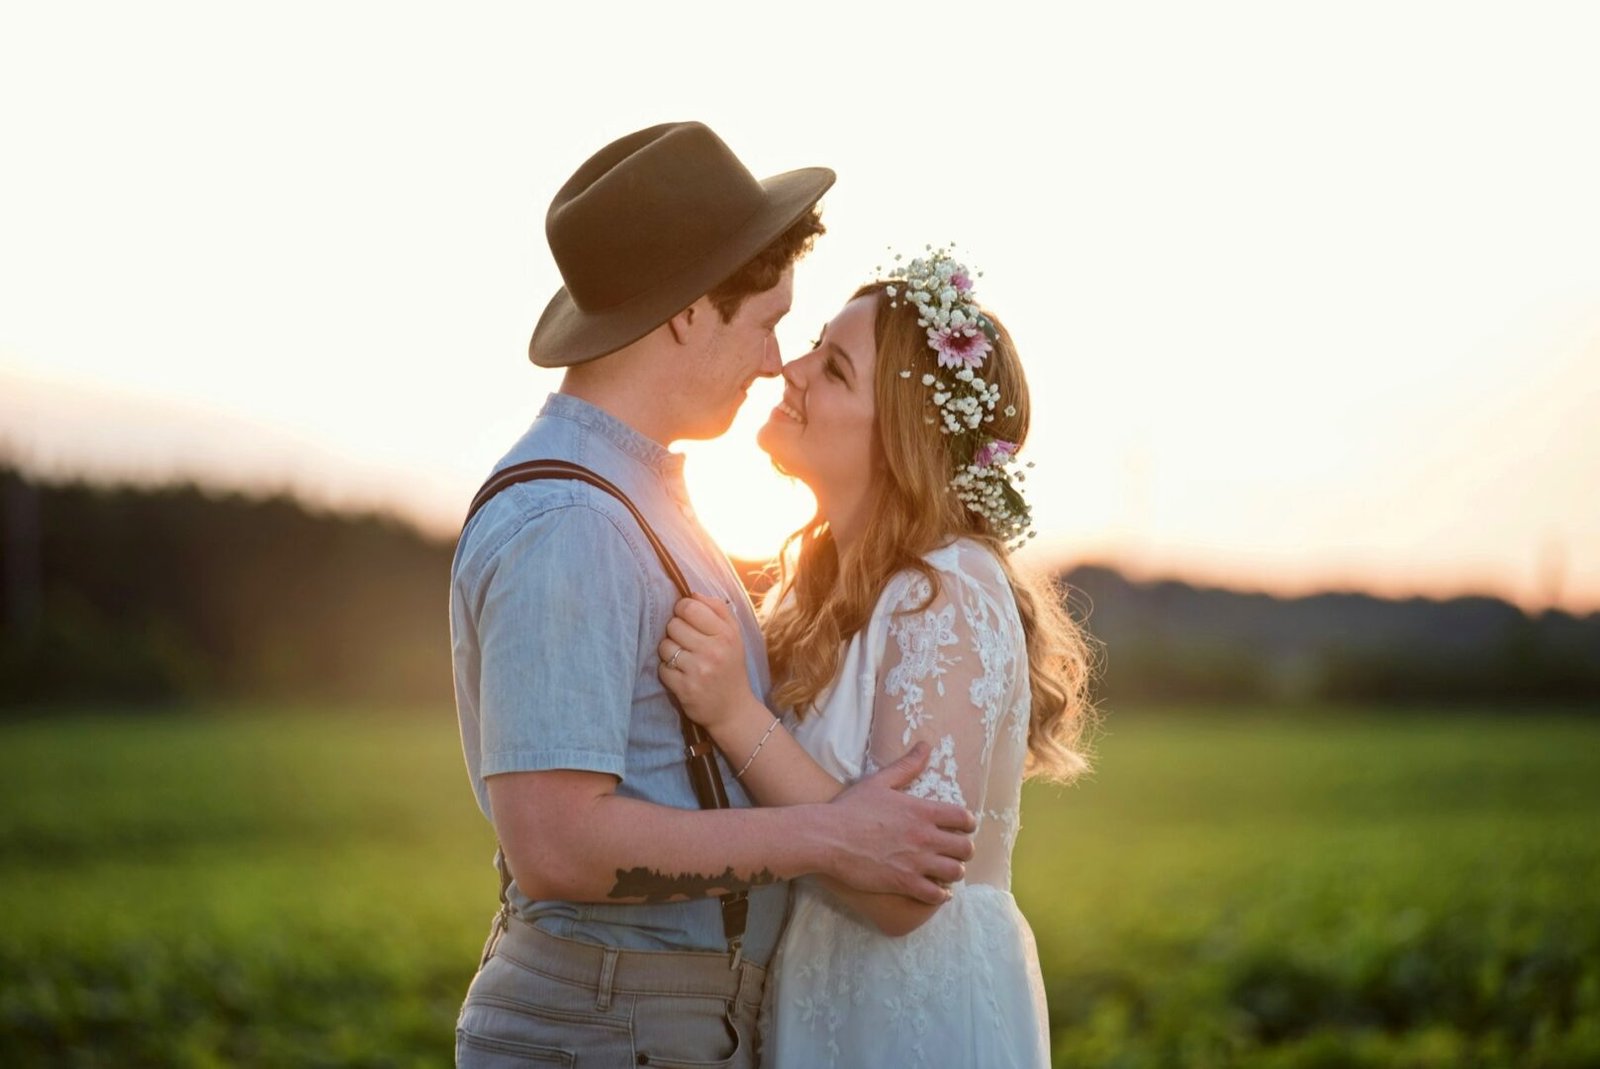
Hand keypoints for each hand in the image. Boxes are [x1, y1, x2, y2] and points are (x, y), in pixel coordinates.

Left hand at [657, 595, 752, 732]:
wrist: (733, 710)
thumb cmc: (730, 667)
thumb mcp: (734, 635)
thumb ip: (717, 609)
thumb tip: (692, 593)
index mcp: (726, 634)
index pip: (690, 607)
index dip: (682, 610)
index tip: (686, 619)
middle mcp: (713, 651)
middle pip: (673, 625)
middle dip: (676, 632)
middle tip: (687, 642)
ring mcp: (698, 670)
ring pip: (664, 646)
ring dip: (669, 651)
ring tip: (683, 658)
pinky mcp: (684, 688)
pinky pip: (662, 668)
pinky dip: (668, 670)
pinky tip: (681, 674)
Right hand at [822, 742, 977, 904]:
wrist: (827, 837)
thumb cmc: (851, 808)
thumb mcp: (880, 781)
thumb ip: (907, 766)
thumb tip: (926, 745)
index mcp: (922, 811)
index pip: (965, 818)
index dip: (968, 823)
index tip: (961, 827)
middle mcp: (925, 837)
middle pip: (966, 848)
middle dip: (963, 849)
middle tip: (953, 850)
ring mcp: (916, 862)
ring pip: (955, 872)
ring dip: (953, 872)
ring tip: (945, 870)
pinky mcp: (904, 883)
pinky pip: (936, 895)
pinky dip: (940, 895)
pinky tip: (937, 891)